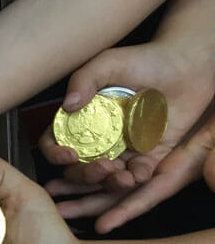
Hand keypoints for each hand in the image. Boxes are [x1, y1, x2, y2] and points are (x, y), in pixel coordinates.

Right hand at [40, 37, 214, 231]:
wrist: (188, 64)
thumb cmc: (146, 59)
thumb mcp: (108, 63)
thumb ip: (84, 80)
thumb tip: (67, 105)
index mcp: (82, 118)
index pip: (56, 141)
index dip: (55, 152)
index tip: (69, 154)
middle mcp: (99, 136)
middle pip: (79, 167)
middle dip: (85, 175)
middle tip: (101, 167)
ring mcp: (123, 148)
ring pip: (106, 177)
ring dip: (108, 184)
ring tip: (120, 178)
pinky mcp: (149, 154)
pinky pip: (138, 174)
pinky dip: (136, 179)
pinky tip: (137, 175)